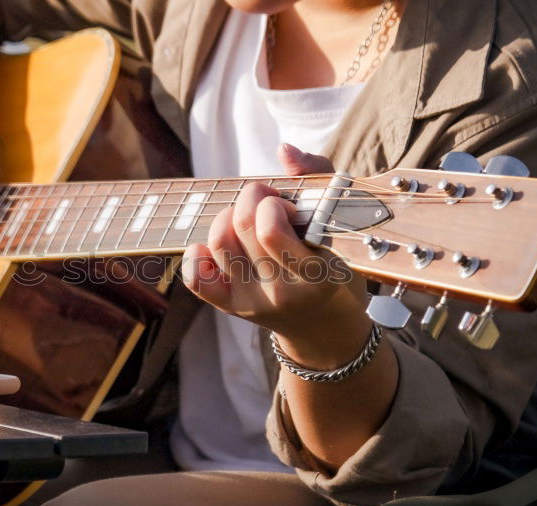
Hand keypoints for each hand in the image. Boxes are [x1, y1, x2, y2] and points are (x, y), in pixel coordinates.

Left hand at [180, 143, 370, 368]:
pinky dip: (195, 256)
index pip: (269, 231)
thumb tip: (283, 149)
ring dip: (227, 217)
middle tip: (265, 199)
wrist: (327, 325)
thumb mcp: (341, 220)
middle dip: (250, 198)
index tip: (288, 204)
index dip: (272, 205)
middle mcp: (283, 291)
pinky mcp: (234, 309)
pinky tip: (212, 245)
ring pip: (219, 244)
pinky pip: (199, 281)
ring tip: (245, 218)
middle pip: (242, 229)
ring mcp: (255, 302)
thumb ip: (318, 175)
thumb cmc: (335, 258)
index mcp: (317, 272)